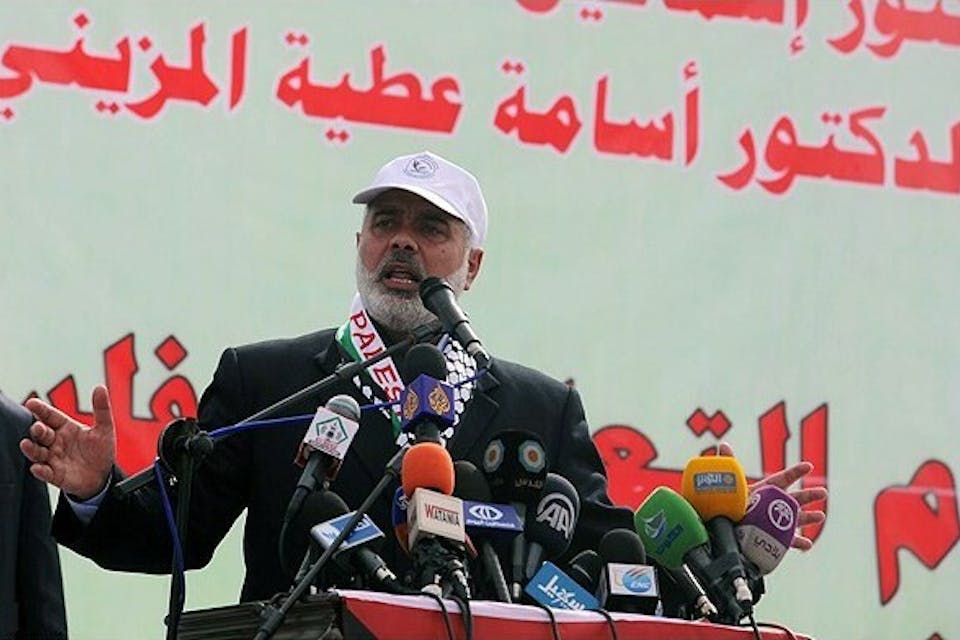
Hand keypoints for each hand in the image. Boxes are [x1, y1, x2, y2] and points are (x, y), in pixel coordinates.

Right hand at [19, 384, 115, 499]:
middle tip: (38, 427)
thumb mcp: (104, 428)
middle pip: (42, 433)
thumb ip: (101, 409)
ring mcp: (54, 458)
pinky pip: (45, 473)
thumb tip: (100, 387)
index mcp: (65, 428)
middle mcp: (56, 442)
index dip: (41, 409)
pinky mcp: (55, 475)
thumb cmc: (100, 450)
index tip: (32, 403)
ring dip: (31, 449)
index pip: (50, 416)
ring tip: (27, 444)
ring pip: (37, 452)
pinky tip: (38, 467)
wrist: (103, 476)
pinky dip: (40, 470)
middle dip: (38, 429)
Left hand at [717, 442, 826, 549]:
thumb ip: (728, 463)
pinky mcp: (770, 538)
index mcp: (764, 491)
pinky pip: (785, 542)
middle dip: (809, 495)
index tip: (808, 466)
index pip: (782, 479)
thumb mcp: (728, 482)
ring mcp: (773, 522)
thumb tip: (725, 444)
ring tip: (820, 516)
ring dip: (808, 518)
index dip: (795, 472)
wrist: (720, 525)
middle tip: (824, 493)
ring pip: (794, 520)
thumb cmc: (725, 502)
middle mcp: (772, 505)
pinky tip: (807, 544)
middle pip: (793, 499)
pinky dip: (797, 543)